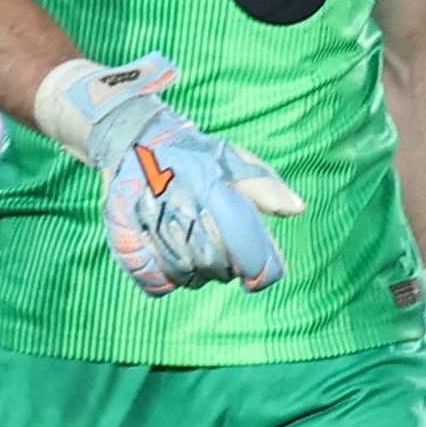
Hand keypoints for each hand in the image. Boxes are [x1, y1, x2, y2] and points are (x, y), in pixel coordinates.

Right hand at [43, 52, 304, 295]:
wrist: (132, 143)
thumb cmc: (192, 155)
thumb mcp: (232, 158)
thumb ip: (264, 185)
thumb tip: (298, 210)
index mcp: (214, 191)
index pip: (249, 252)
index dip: (261, 270)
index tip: (260, 275)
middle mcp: (182, 210)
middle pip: (221, 269)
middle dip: (229, 266)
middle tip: (222, 247)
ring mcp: (152, 230)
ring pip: (191, 277)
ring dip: (199, 271)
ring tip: (194, 246)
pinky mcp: (127, 244)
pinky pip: (159, 282)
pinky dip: (169, 278)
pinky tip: (173, 257)